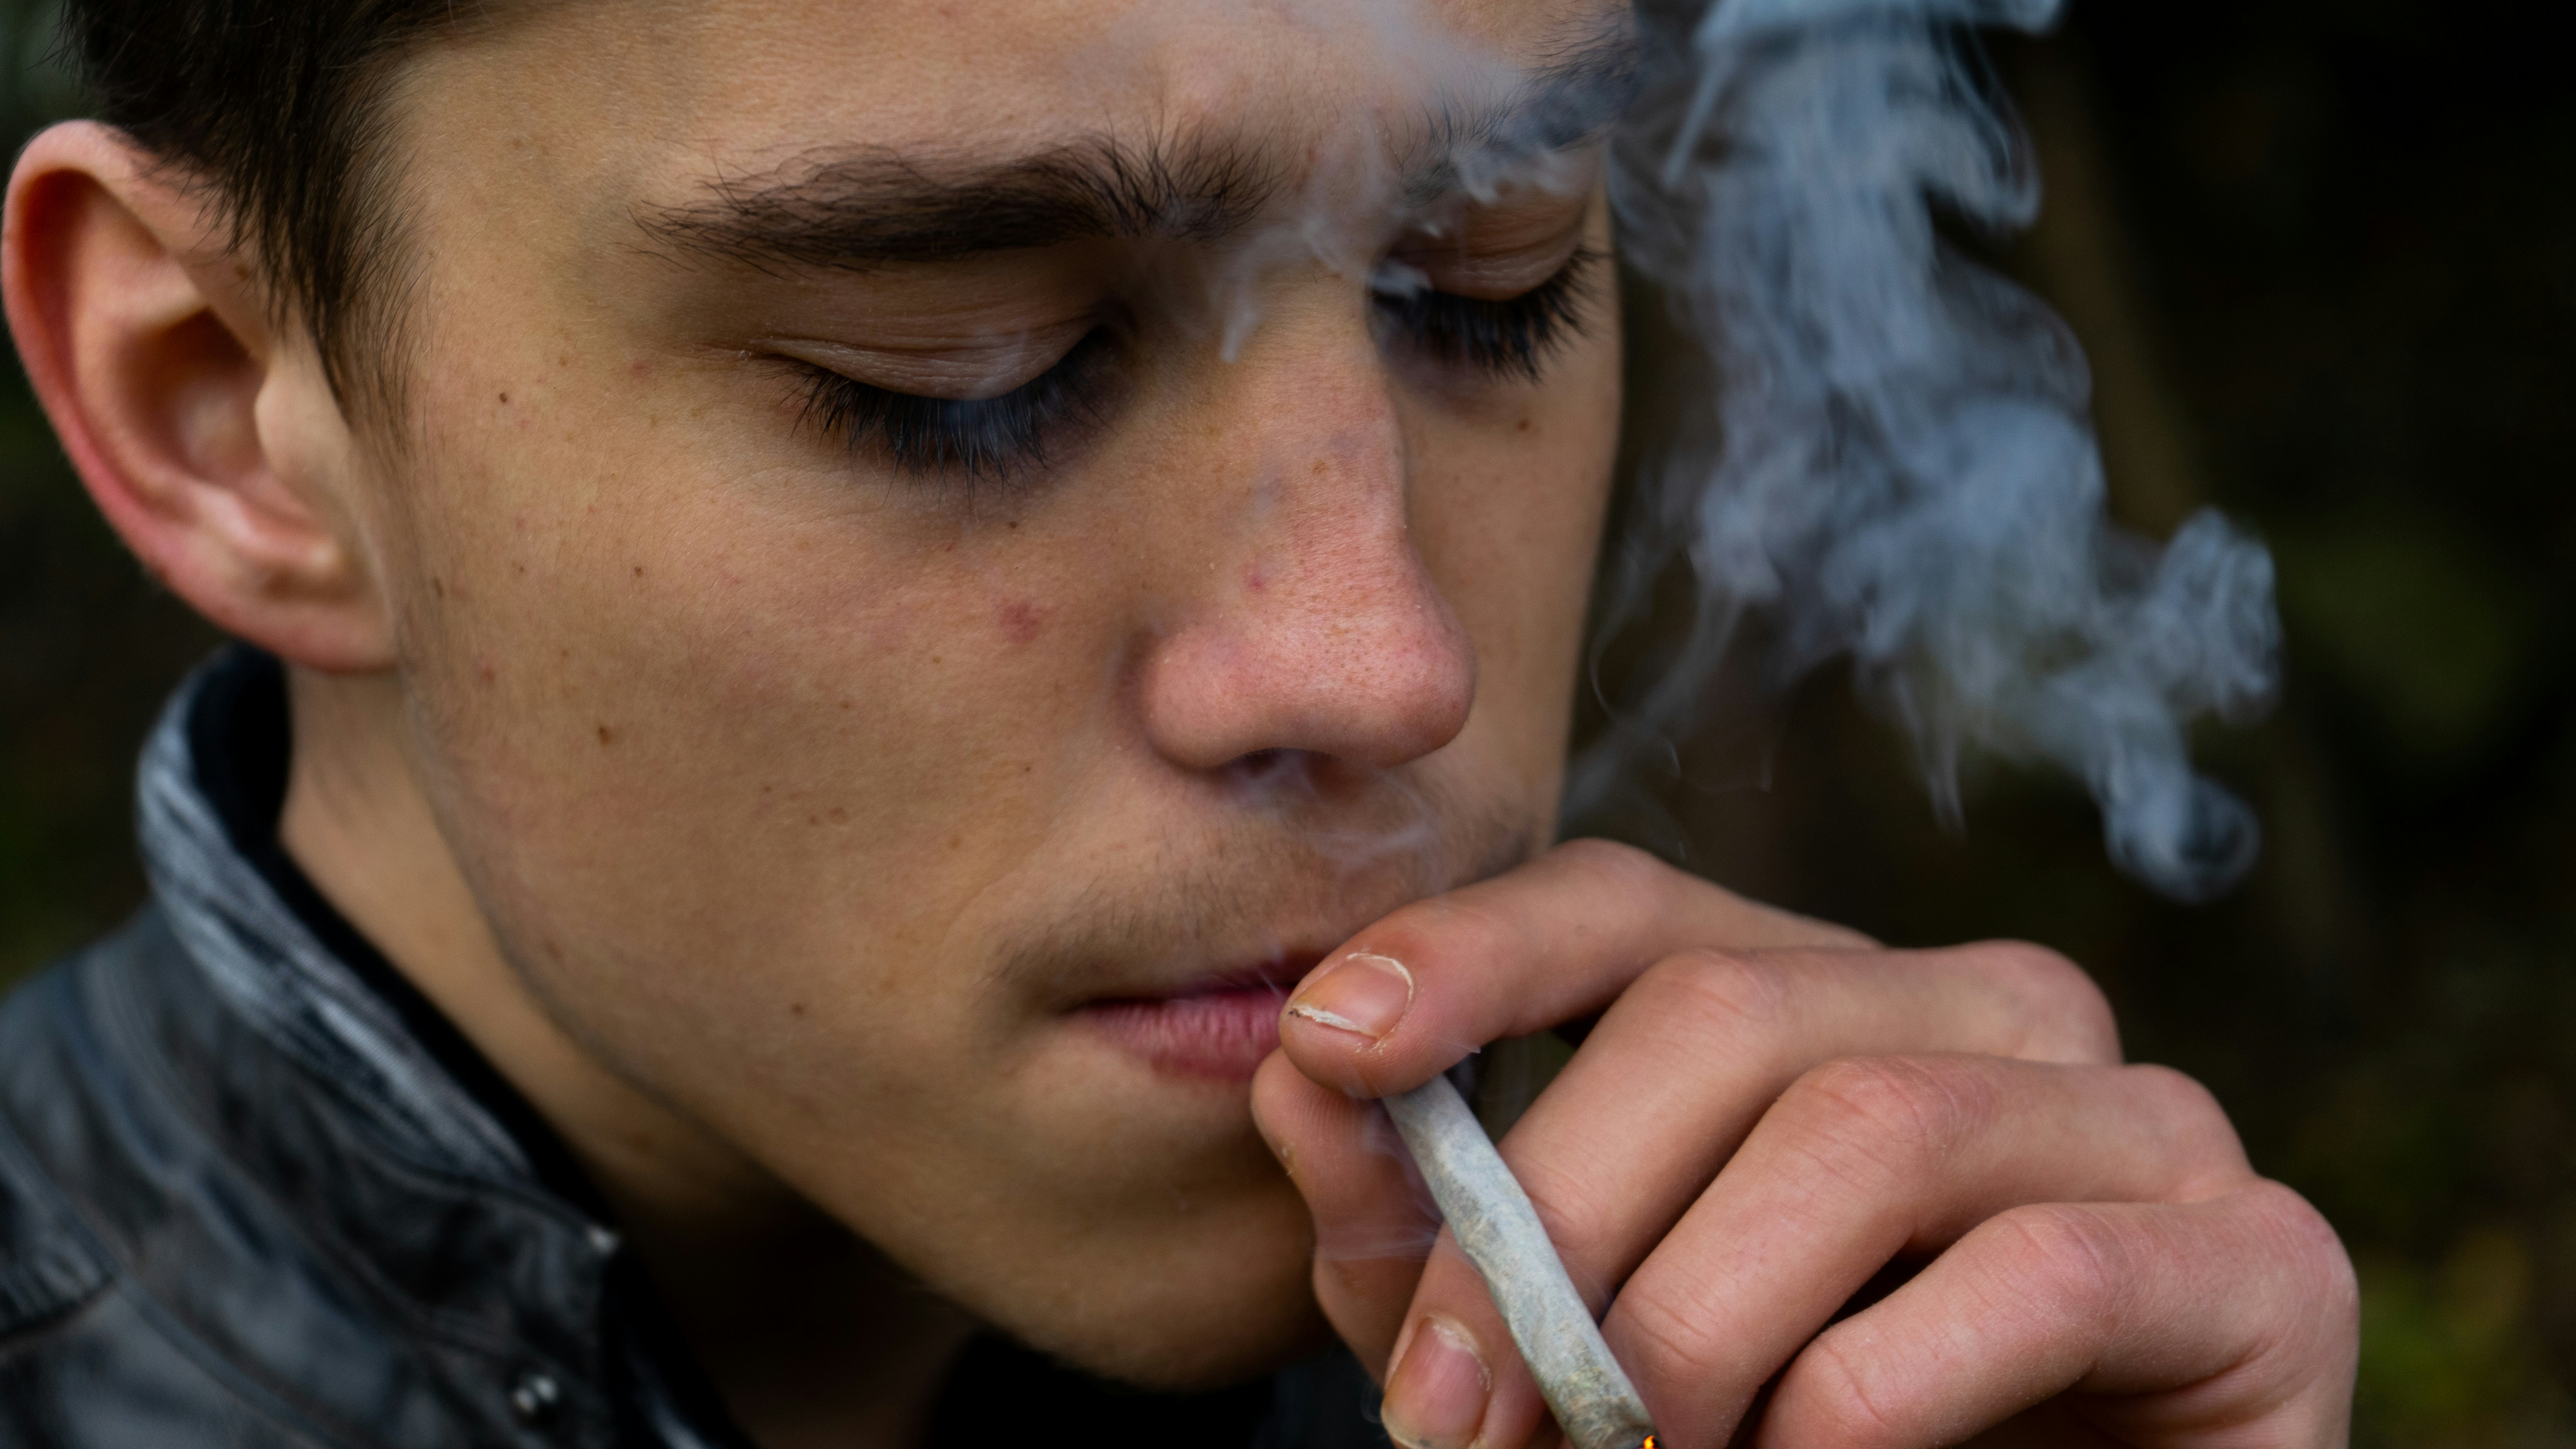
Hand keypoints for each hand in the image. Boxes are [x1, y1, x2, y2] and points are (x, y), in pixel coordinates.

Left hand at [1251, 840, 2357, 1448]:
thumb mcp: (1559, 1345)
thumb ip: (1438, 1227)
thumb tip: (1299, 1076)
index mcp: (1829, 1003)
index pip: (1633, 906)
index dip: (1475, 952)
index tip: (1329, 1038)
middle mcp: (1990, 1010)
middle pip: (1723, 1011)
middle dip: (1557, 1222)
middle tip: (1459, 1417)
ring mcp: (2139, 1116)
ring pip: (1863, 1129)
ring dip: (1698, 1327)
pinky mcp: (2258, 1258)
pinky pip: (2034, 1272)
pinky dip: (1868, 1398)